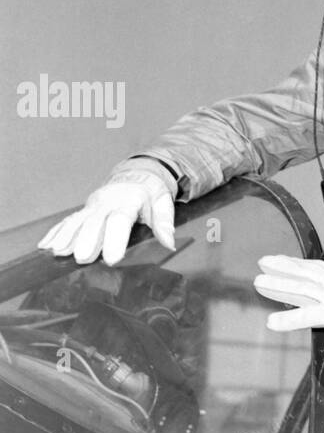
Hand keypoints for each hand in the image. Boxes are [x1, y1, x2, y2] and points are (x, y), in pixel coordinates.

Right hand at [37, 161, 176, 265]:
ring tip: (57, 252)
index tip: (112, 258)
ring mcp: (94, 205)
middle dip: (86, 240)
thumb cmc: (152, 193)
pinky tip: (46, 245)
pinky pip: (69, 221)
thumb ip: (164, 223)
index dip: (115, 239)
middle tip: (80, 258)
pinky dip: (57, 232)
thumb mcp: (164, 203)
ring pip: (78, 221)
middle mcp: (108, 202)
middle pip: (95, 222)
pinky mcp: (86, 209)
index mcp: (129, 201)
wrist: (138, 174)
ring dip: (66, 237)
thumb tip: (169, 243)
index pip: (120, 221)